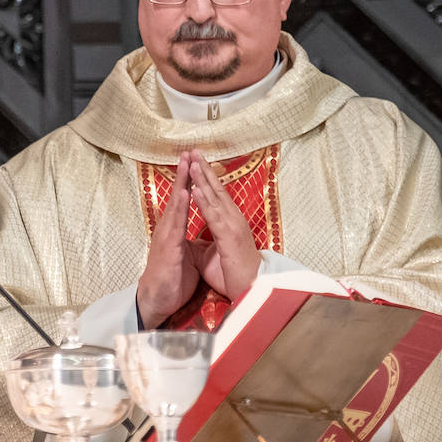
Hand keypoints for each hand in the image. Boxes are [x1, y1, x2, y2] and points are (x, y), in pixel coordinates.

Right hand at [136, 150, 260, 327]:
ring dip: (181, 184)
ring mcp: (166, 237)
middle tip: (188, 152)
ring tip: (186, 165)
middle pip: (177, 197)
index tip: (193, 163)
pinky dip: (181, 208)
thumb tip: (194, 235)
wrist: (156, 301)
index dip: (188, 183)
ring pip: (175, 206)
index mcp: (174, 231)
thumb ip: (187, 241)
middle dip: (183, 175)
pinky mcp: (169, 248)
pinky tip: (185, 194)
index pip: (182, 202)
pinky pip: (176, 225)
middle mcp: (168, 229)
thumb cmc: (171, 280)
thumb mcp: (182, 257)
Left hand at [187, 152, 260, 300]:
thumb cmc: (236, 274)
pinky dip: (205, 202)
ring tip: (192, 162)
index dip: (205, 178)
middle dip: (204, 170)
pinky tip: (195, 189)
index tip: (194, 161)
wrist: (250, 291)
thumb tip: (203, 235)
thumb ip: (211, 239)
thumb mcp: (217, 253)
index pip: (216, 195)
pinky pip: (214, 217)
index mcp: (229, 222)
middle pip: (217, 190)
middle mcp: (233, 220)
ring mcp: (233, 227)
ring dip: (203, 180)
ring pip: (216, 198)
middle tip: (193, 150)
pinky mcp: (230, 238)